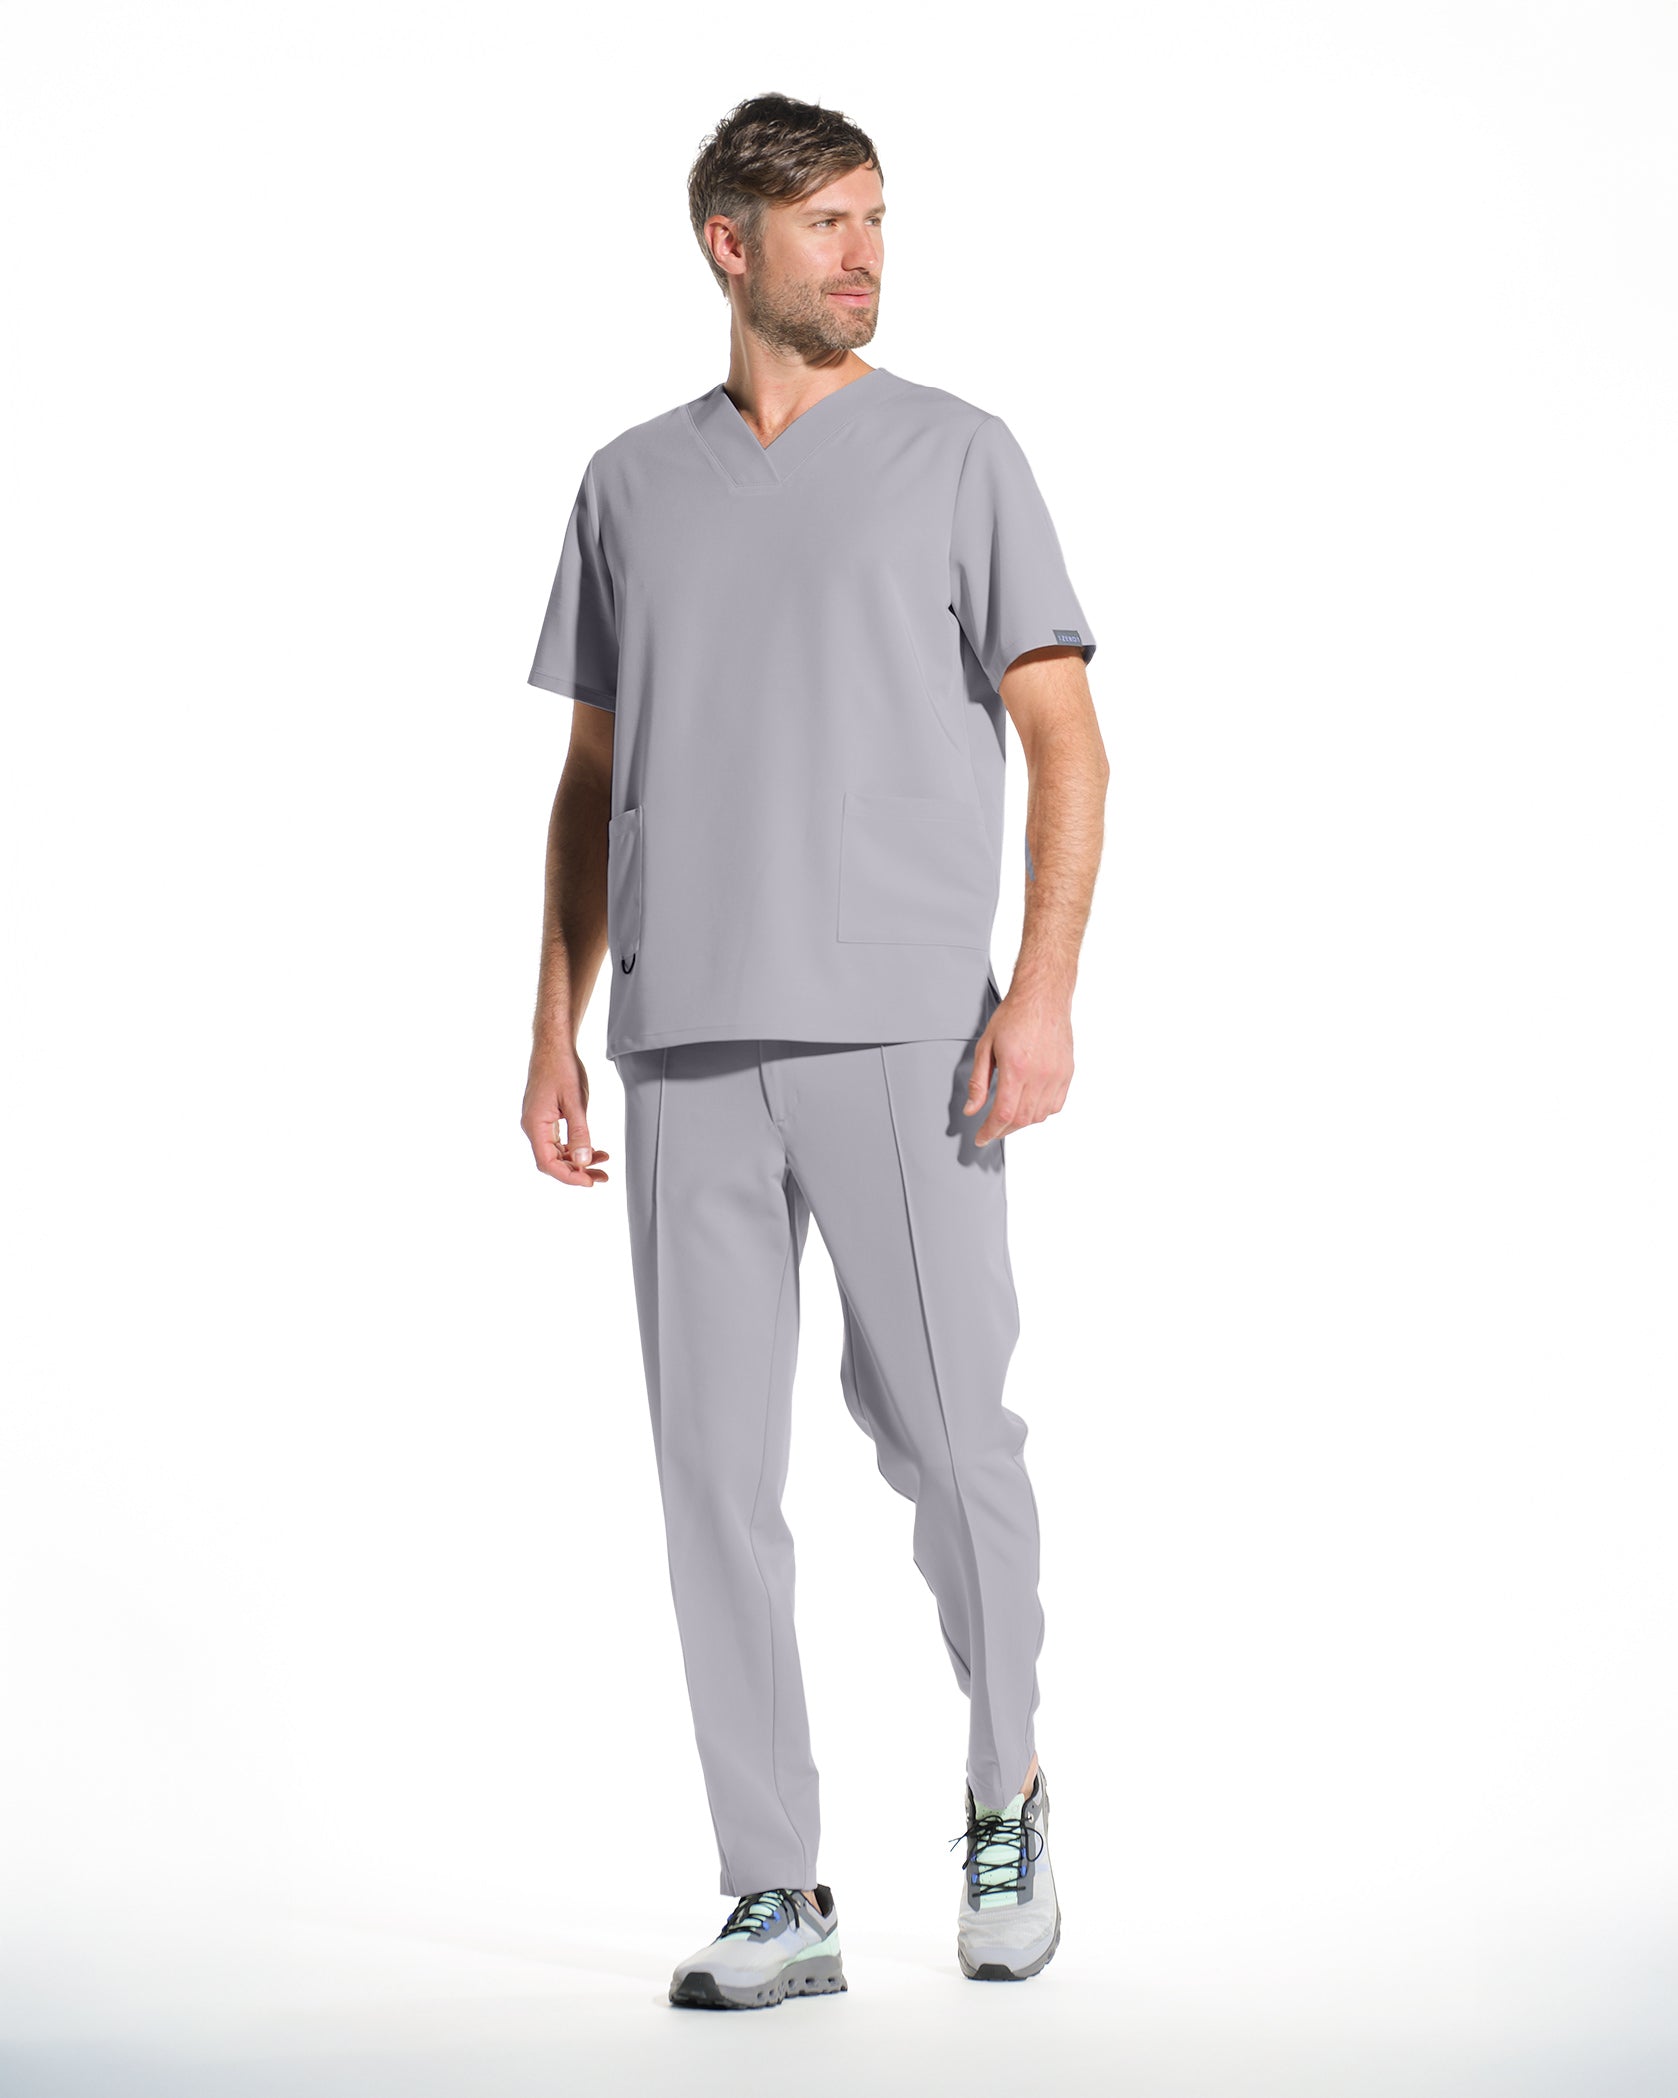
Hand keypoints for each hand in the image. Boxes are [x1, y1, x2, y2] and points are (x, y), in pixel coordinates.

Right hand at [522, 1054, 610, 1186]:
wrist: (553, 1045)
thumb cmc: (562, 1067)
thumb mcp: (575, 1101)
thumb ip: (579, 1132)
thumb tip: (583, 1161)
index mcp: (535, 1124)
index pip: (548, 1163)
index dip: (568, 1176)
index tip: (590, 1181)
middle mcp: (533, 1127)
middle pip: (552, 1161)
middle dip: (577, 1172)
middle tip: (602, 1178)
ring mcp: (538, 1122)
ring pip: (556, 1153)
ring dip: (578, 1161)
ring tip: (603, 1165)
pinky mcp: (545, 1118)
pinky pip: (558, 1141)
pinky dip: (574, 1148)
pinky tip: (593, 1150)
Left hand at [963, 989, 1073, 1146]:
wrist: (1043, 998)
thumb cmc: (1015, 1016)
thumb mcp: (985, 1046)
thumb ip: (978, 1082)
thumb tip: (971, 1109)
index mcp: (1017, 1068)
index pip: (1003, 1114)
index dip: (990, 1131)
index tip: (982, 1138)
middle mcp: (1039, 1075)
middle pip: (1021, 1120)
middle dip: (1003, 1130)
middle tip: (991, 1130)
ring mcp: (1056, 1075)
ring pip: (1039, 1116)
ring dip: (1021, 1123)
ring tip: (1008, 1119)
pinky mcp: (1067, 1073)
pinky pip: (1055, 1105)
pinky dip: (1041, 1113)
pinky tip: (1029, 1107)